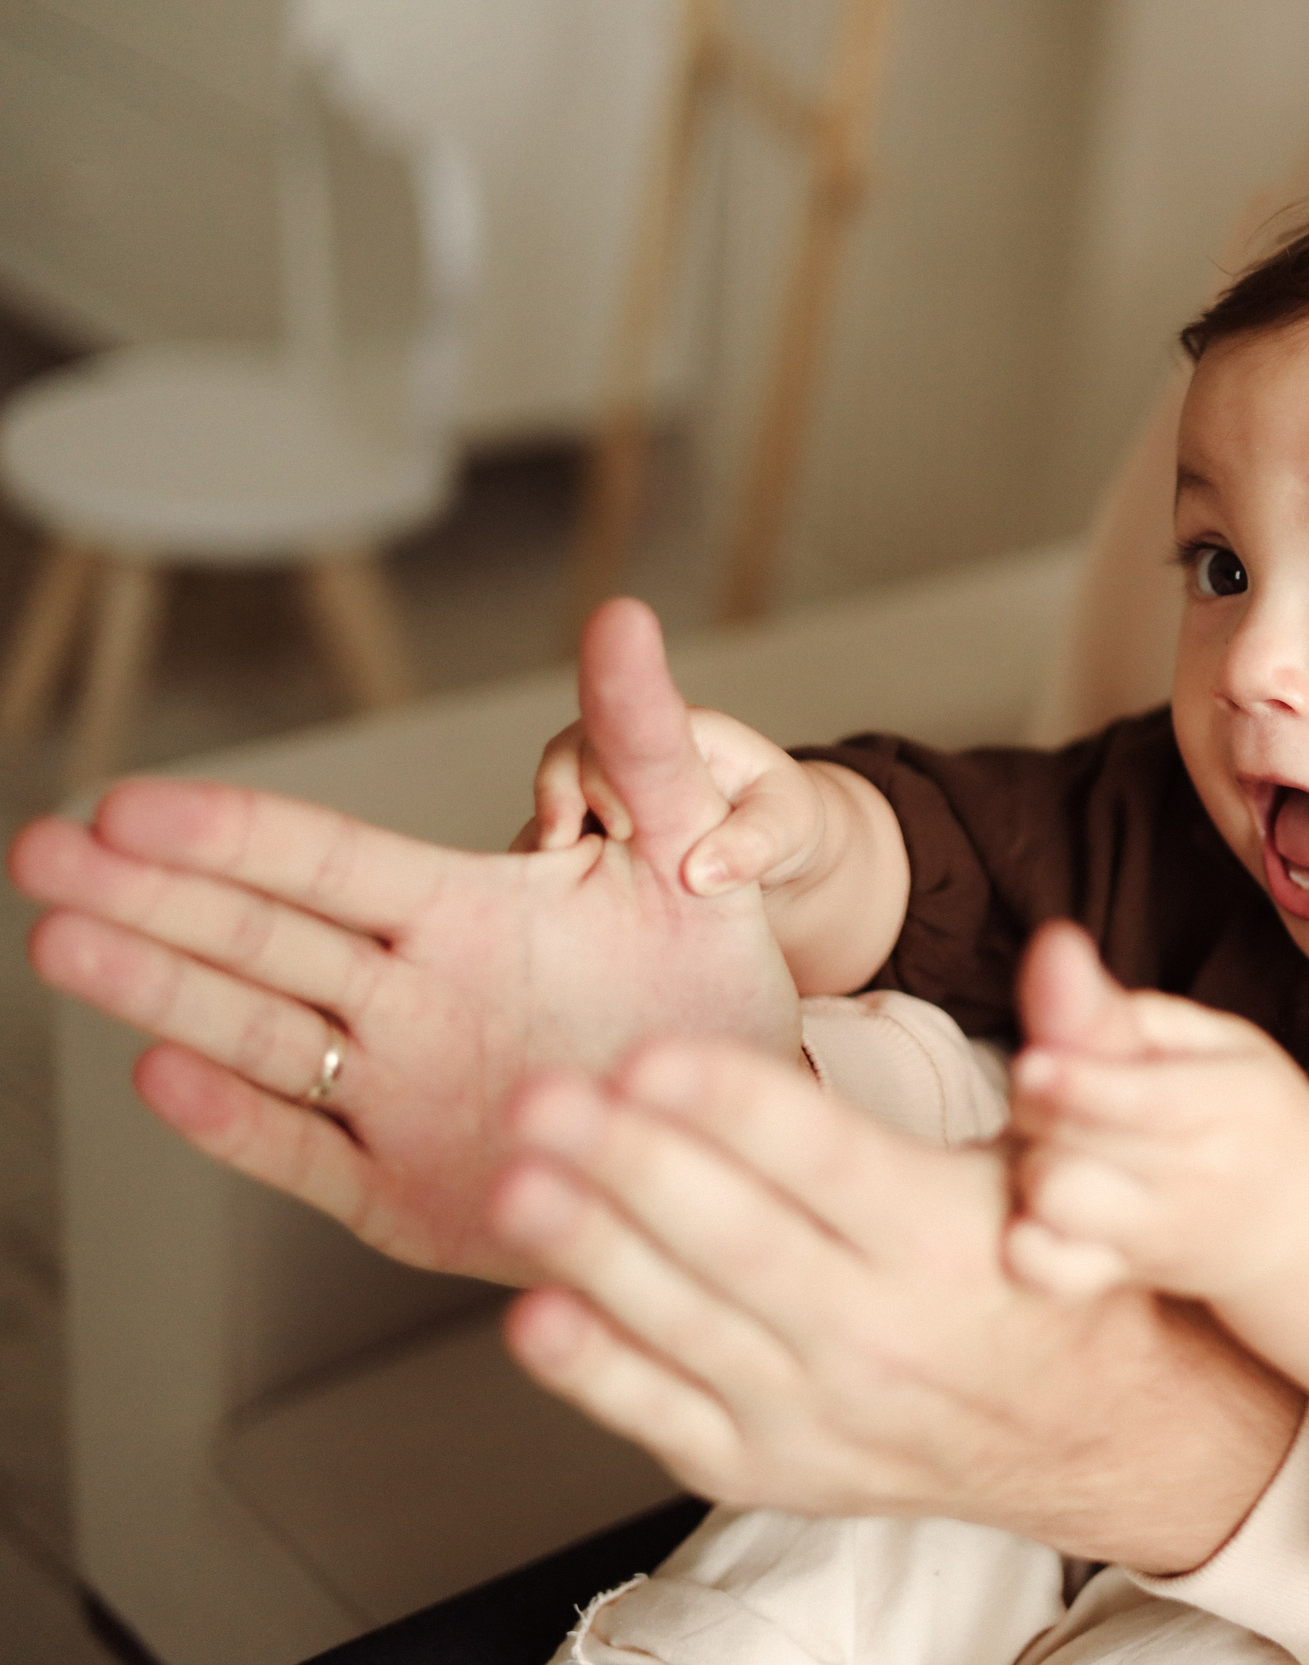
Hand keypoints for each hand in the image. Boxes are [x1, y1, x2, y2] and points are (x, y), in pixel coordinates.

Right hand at [9, 600, 800, 1281]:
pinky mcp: (404, 1191)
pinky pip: (308, 1152)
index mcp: (464, 910)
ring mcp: (397, 1093)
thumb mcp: (692, 854)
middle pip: (260, 939)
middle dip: (150, 896)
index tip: (133, 801)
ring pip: (257, 1035)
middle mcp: (411, 994)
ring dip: (161, 992)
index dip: (234, 832)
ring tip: (64, 941)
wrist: (739, 1125)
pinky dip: (240, 1123)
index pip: (327, 860)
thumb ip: (644, 743)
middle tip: (42, 854)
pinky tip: (162, 1074)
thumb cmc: (708, 984)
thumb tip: (624, 617)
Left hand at [494, 1037, 1305, 1568]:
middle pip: (735, 1237)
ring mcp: (820, 1410)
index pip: (825, 1160)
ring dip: (590, 1250)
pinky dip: (597, 1370)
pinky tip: (535, 1311)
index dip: (734, 1106)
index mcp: (948, 1238)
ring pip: (685, 1323)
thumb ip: (1062, 1053)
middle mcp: (881, 1330)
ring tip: (516, 1179)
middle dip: (629, 1161)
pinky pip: (667, 1417)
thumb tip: (1060, 948)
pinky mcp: (774, 1467)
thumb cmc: (1057, 1276)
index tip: (654, 1054)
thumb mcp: (1075, 1159)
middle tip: (542, 1094)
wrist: (1097, 1440)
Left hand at [1003, 922, 1308, 1302]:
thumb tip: (1050, 945)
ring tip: (1053, 1143)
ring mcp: (1160, 1234)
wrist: (1308, 1234)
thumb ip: (1129, 1011)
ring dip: (1032, 1163)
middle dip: (1039, 1105)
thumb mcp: (1220, 1046)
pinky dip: (1029, 1243)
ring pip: (1057, 1201)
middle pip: (1080, 1141)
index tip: (1032, 1062)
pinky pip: (1052, 1271)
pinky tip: (1037, 1213)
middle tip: (1047, 1084)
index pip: (1142, 1100)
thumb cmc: (1255, 1118)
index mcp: (1231, 1103)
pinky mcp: (1127, 1273)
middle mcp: (1198, 1175)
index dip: (1077, 1082)